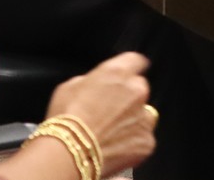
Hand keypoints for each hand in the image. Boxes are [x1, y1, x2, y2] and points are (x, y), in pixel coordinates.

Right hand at [45, 53, 155, 176]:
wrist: (70, 153)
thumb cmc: (66, 118)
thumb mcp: (70, 86)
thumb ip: (91, 81)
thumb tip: (96, 86)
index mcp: (118, 72)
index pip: (136, 60)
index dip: (131, 67)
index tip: (129, 73)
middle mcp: (136, 91)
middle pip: (139, 88)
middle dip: (128, 97)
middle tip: (109, 110)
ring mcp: (144, 117)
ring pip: (144, 114)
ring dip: (133, 119)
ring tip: (112, 132)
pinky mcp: (147, 141)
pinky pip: (144, 138)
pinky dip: (133, 142)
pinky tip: (115, 146)